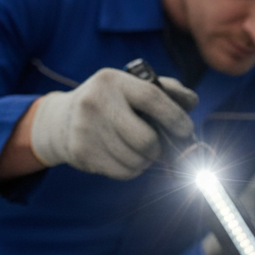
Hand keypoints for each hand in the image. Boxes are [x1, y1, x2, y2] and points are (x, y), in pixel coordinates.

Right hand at [29, 68, 196, 179]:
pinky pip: (123, 172)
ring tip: (140, 151)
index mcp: (114, 81)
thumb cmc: (110, 102)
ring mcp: (86, 129)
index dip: (175, 118)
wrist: (62, 119)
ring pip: (135, 160)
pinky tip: (126, 158)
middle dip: (159, 149)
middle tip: (158, 147)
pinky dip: (132, 170)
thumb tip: (192, 103)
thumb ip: (166, 91)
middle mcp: (96, 102)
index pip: (152, 98)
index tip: (186, 130)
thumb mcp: (131, 87)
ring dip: (146, 161)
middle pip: (146, 140)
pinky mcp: (82, 152)